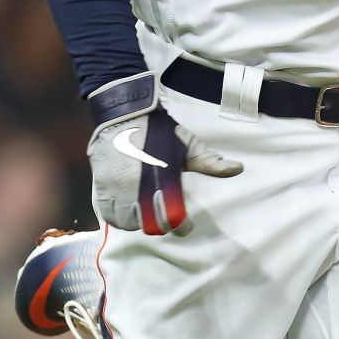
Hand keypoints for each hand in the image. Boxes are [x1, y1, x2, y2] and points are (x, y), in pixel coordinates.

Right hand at [86, 74, 241, 234]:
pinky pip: (108, 215)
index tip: (187, 226)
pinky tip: (128, 208)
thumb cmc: (160, 130)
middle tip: (167, 217)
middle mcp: (136, 187)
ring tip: (147, 212)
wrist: (125, 112)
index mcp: (161, 178)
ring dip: (139, 222)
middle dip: (161, 224)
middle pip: (150, 225)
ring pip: (128, 223)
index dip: (181, 226)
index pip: (172, 217)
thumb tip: (238, 169)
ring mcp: (115, 188)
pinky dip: (118, 217)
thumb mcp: (187, 145)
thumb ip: (209, 162)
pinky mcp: (99, 186)